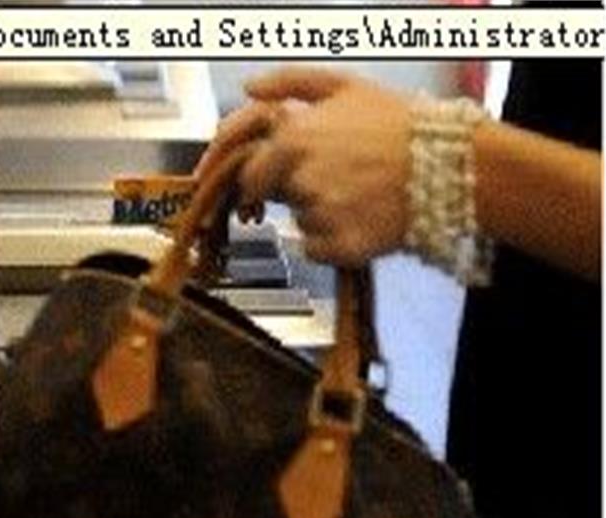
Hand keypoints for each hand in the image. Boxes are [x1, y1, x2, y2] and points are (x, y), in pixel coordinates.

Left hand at [196, 67, 412, 265]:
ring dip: (318, 213)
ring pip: (299, 222)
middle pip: (275, 197)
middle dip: (292, 191)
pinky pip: (317, 249)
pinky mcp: (341, 246)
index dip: (261, 177)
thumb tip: (250, 89)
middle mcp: (300, 179)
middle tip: (333, 180)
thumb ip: (289, 82)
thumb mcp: (344, 86)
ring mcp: (321, 215)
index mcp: (293, 139)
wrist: (454, 165)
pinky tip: (362, 218)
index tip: (274, 180)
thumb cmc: (401, 124)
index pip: (250, 171)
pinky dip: (332, 241)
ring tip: (359, 193)